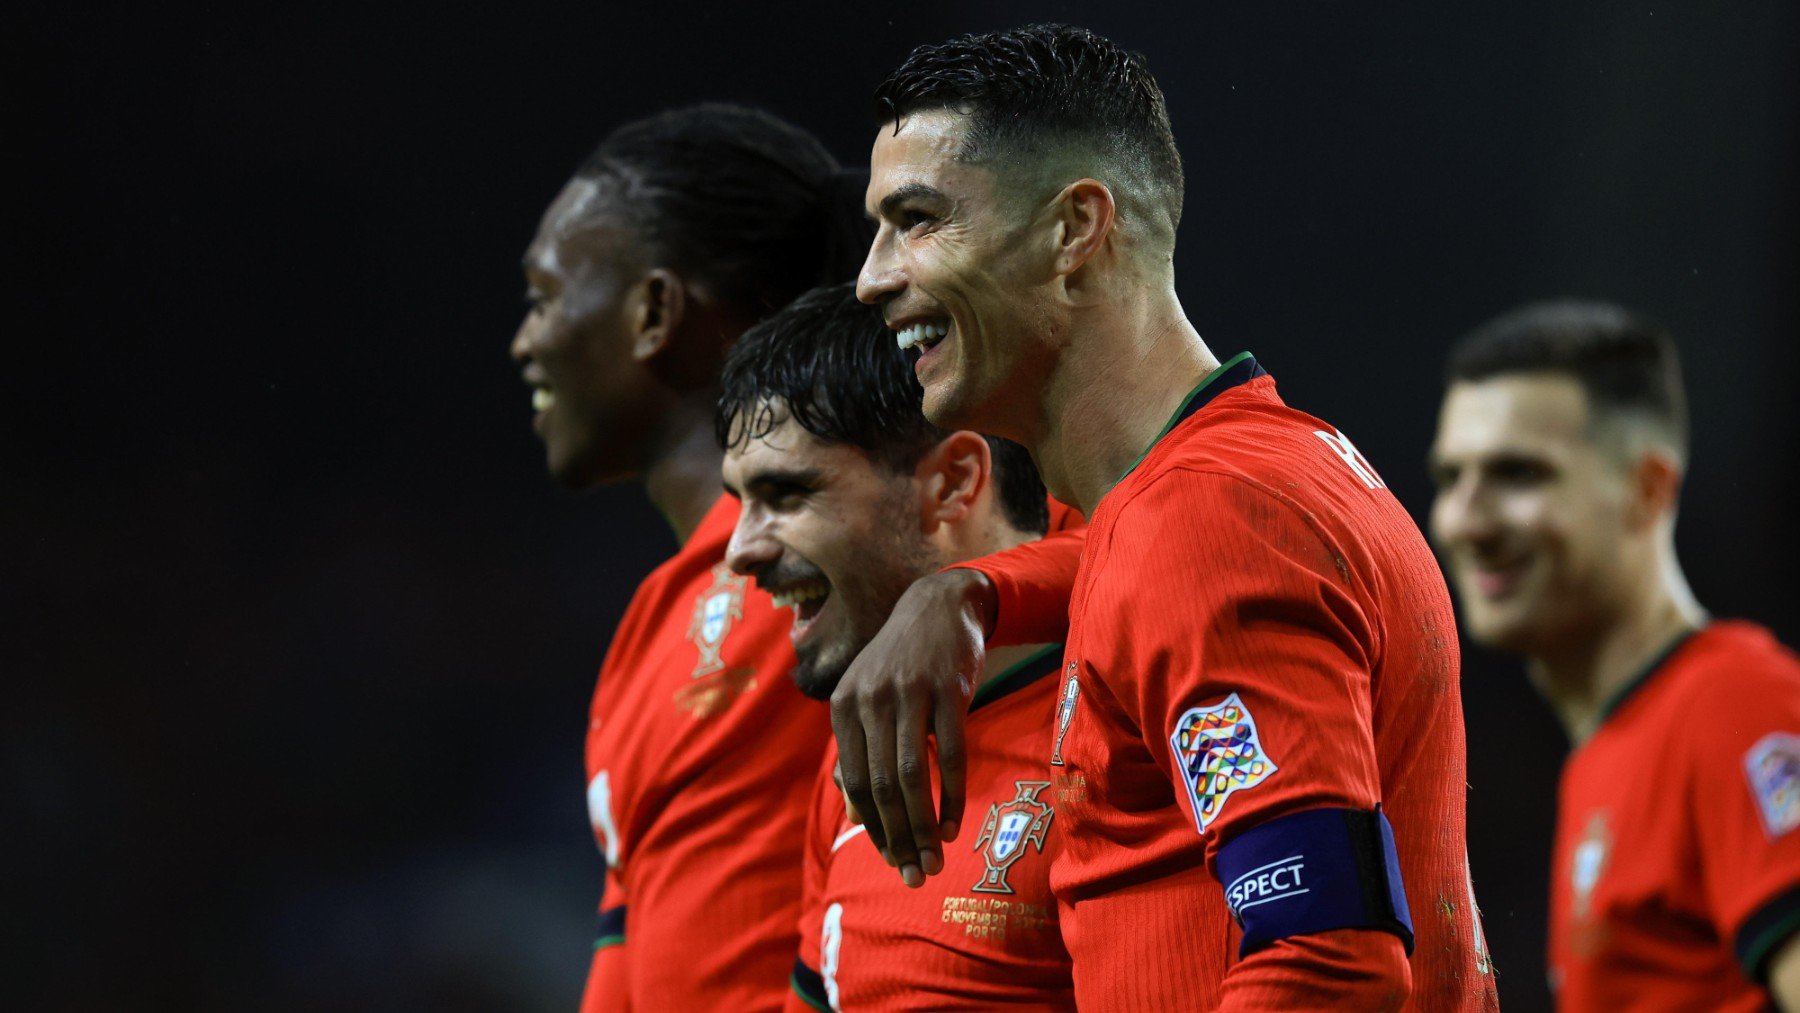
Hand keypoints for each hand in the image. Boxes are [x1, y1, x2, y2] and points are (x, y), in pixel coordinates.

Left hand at [830, 567, 996, 886]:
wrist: (940, 604)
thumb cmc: (902, 662)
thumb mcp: (868, 698)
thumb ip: (857, 751)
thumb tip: (852, 813)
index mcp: (844, 706)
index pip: (856, 783)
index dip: (874, 829)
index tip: (891, 860)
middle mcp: (870, 700)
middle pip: (883, 786)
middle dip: (899, 839)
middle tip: (915, 875)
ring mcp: (909, 693)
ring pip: (913, 776)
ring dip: (923, 826)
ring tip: (934, 859)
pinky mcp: (947, 689)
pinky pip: (950, 754)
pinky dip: (951, 795)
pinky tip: (953, 824)